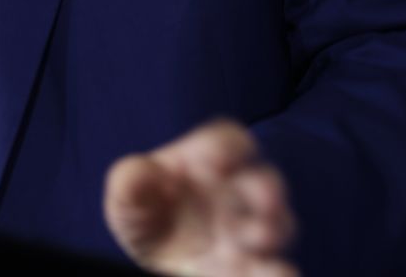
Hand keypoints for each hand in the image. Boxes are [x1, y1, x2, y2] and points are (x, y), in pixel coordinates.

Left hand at [103, 119, 297, 276]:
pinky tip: (276, 274)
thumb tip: (143, 171)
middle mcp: (235, 194)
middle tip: (263, 199)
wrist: (153, 261)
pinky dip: (278, 272)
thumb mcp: (127, 199)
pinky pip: (274, 268)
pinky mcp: (250, 268)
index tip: (216, 161)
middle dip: (266, 189)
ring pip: (277, 225)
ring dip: (273, 229)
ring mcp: (246, 233)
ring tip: (259, 238)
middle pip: (263, 183)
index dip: (228, 146)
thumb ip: (130, 182)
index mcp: (207, 164)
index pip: (228, 141)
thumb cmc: (145, 215)